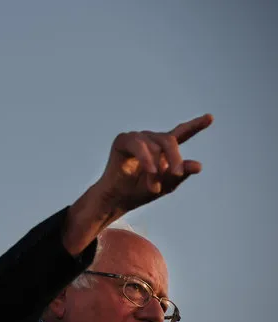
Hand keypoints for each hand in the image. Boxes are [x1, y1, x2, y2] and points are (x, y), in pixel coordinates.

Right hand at [96, 114, 213, 212]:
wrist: (116, 199)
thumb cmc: (139, 192)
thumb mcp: (166, 185)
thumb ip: (180, 174)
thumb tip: (199, 165)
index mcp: (161, 148)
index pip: (181, 133)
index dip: (195, 125)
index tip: (210, 117)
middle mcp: (149, 139)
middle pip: (170, 140)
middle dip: (175, 158)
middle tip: (176, 174)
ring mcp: (136, 138)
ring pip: (156, 145)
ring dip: (157, 168)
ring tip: (154, 186)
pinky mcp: (123, 140)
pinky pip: (140, 145)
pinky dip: (146, 160)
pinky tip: (150, 171)